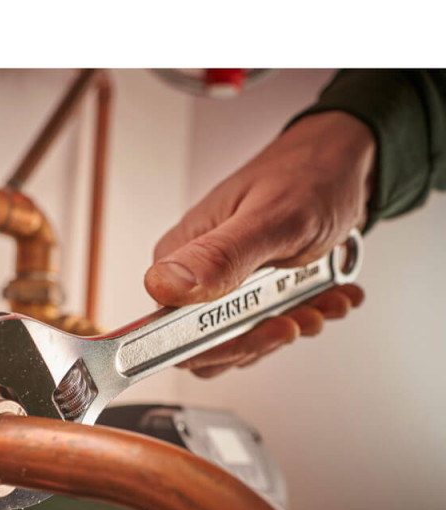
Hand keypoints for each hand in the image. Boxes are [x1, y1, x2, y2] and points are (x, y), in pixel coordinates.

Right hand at [144, 111, 374, 376]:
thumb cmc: (307, 176)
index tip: (267, 329)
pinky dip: (305, 317)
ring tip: (324, 302)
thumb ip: (219, 256)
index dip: (217, 346)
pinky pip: (267, 327)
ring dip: (290, 327)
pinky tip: (330, 296)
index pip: (173, 332)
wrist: (344, 164)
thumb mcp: (271, 218)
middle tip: (300, 317)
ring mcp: (223, 286)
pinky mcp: (250, 293)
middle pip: (210, 344)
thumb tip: (164, 285)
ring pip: (243, 339)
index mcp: (179, 258)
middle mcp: (194, 275)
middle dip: (262, 338)